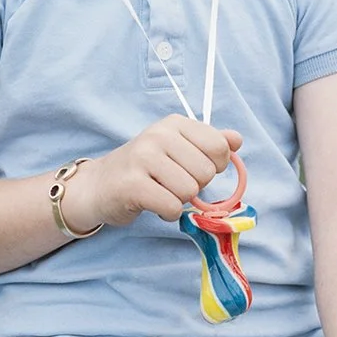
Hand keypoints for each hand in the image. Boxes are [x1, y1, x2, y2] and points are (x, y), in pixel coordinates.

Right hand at [60, 115, 242, 231]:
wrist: (99, 185)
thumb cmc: (144, 168)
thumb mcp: (177, 148)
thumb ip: (209, 143)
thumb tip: (237, 139)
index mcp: (174, 124)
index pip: (219, 147)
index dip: (214, 166)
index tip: (194, 168)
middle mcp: (158, 135)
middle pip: (206, 172)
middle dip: (195, 186)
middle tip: (172, 183)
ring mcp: (143, 158)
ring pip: (190, 191)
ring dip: (179, 200)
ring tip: (161, 192)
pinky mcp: (132, 185)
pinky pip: (172, 207)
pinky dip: (168, 213)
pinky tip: (154, 204)